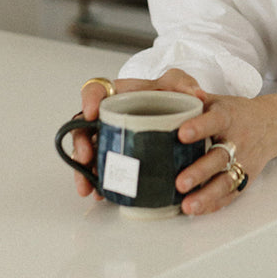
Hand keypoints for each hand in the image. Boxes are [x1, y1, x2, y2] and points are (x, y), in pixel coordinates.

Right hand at [71, 68, 202, 198]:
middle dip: (80, 143)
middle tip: (86, 157)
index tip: (92, 112)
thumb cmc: (169, 98)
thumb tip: (196, 95)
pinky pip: (101, 170)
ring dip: (83, 170)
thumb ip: (183, 83)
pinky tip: (101, 194)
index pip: (96, 90)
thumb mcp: (176, 85)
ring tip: (88, 186)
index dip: (89, 99)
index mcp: (118, 94)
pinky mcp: (115, 157)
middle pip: (83, 126)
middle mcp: (107, 116)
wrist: (177, 120)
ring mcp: (109, 138)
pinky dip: (98, 183)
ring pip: (87, 152)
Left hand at [173, 89, 276, 215]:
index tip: (182, 133)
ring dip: (206, 195)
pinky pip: (231, 194)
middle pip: (219, 158)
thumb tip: (172, 91)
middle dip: (199, 171)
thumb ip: (195, 98)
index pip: (214, 120)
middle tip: (180, 182)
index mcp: (228, 117)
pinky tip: (198, 210)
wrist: (273, 123)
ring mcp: (243, 161)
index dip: (199, 127)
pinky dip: (214, 204)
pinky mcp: (245, 177)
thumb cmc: (238, 112)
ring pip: (225, 181)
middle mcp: (237, 140)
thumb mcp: (219, 100)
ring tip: (187, 205)